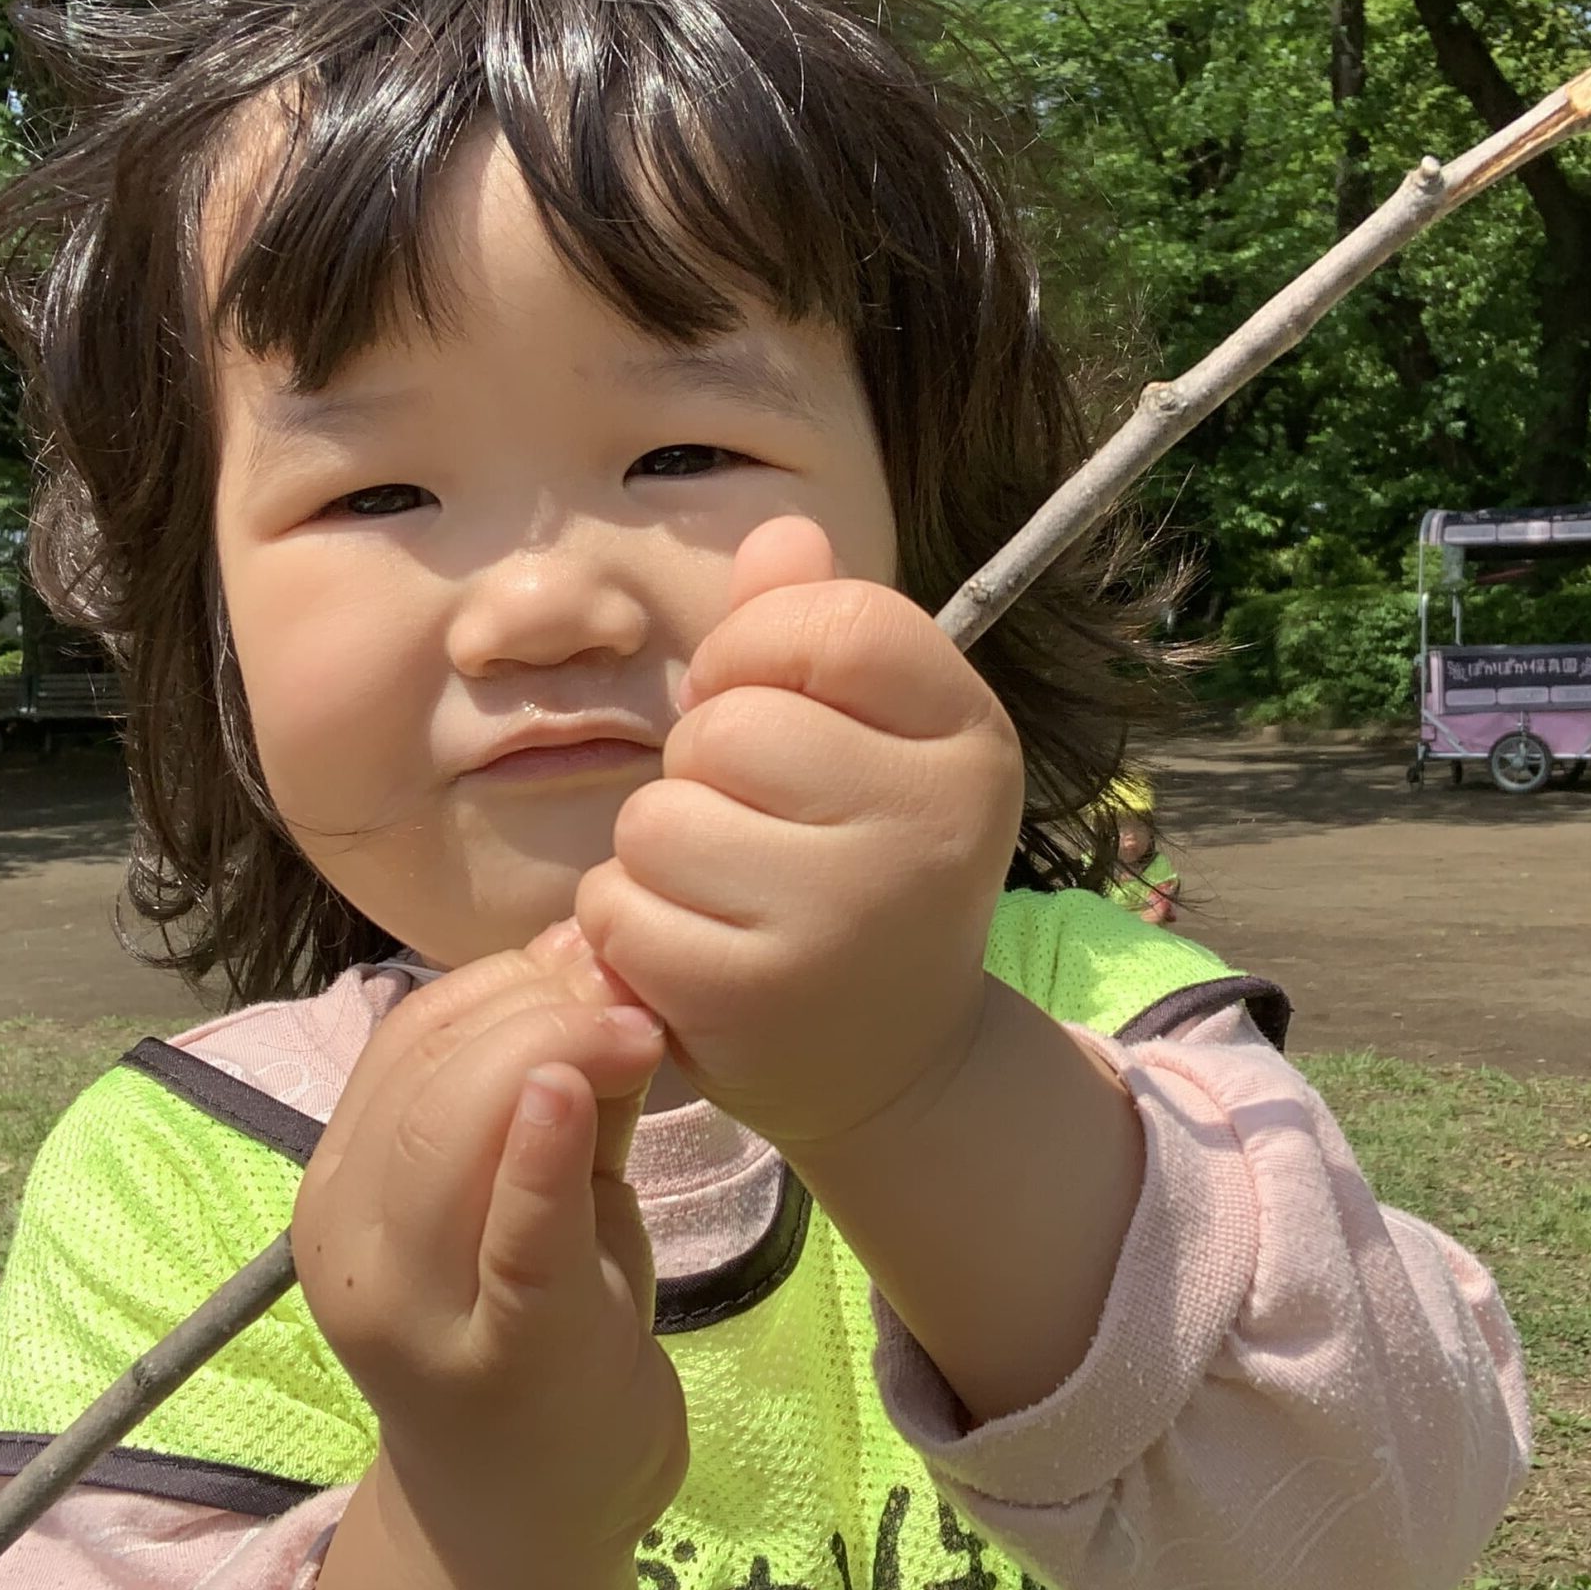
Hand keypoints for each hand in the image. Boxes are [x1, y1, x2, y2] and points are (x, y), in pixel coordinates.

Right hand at [293, 923, 687, 1560]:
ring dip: (556, 1050)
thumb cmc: (536, 1326)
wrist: (528, 1516)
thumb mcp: (540, 1191)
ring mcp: (419, 1308)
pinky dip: (537, 1156)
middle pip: (432, 1072)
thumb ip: (558, 1084)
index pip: (407, 1038)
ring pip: (456, 1127)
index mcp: (342, 1188)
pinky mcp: (506, 1357)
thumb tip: (590, 948)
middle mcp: (352, 1242)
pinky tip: (568, 1092)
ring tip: (637, 1033)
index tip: (596, 963)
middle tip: (630, 998)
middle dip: (541, 1007)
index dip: (506, 980)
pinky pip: (514, 1237)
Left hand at [576, 517, 1023, 1149]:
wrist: (892, 1061)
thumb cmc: (862, 869)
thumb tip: (780, 528)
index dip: (760, 648)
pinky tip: (692, 953)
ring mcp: (844, 918)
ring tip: (723, 894)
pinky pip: (621, 907)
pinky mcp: (757, 998)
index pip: (839, 622)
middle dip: (704, 767)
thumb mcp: (869, 740)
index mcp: (968, 741)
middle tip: (752, 827)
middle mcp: (927, 826)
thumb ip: (816, 629)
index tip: (765, 702)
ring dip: (659, 852)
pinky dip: (629, 927)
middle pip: (730, 724)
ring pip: (661, 817)